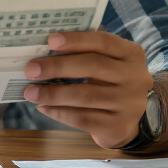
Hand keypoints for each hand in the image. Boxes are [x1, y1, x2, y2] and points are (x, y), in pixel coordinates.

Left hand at [22, 30, 152, 148]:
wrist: (125, 120)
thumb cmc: (107, 84)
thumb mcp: (106, 64)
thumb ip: (84, 54)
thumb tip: (43, 53)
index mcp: (131, 54)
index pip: (103, 41)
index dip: (76, 40)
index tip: (50, 41)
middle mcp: (136, 77)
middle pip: (93, 66)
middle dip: (57, 67)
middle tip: (31, 70)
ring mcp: (130, 104)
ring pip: (85, 95)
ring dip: (53, 93)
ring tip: (31, 92)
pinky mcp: (118, 126)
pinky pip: (83, 118)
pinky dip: (59, 112)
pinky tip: (44, 107)